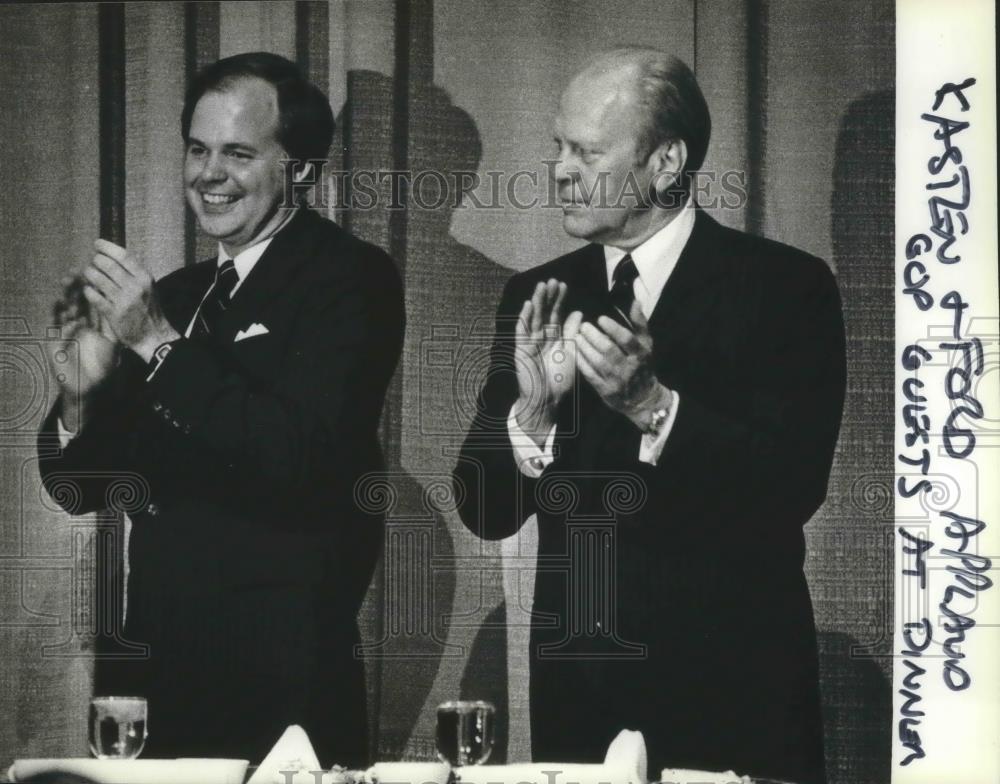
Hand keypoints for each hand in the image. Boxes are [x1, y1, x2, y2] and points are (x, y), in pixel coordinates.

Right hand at [48, 273, 118, 427]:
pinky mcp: (55, 345)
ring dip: (65, 298)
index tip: (94, 272)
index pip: (91, 301)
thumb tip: (131, 307)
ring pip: (64, 312)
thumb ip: (117, 326)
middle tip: (75, 272)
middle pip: (75, 302)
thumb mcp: (114, 343)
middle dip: (75, 288)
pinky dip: (59, 319)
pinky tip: (62, 309)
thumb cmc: (102, 366)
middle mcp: (78, 325)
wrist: (89, 388)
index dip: (91, 287)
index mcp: (92, 323)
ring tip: (66, 284)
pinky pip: (56, 329)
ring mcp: (65, 334)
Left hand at [82, 239, 179, 361]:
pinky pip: (94, 296)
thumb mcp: (147, 287)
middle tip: (93, 263)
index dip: (106, 247)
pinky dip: (88, 291)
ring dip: (89, 274)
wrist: (154, 336)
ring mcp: (124, 300)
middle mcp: (135, 287)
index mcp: (145, 277)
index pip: (123, 255)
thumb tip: (112, 254)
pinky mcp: (114, 314)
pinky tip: (89, 291)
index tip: (97, 244)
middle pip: (107, 265)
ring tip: (89, 275)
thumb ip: (133, 272)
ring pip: (97, 278)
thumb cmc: (148, 309)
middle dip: (96, 261)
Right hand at [513, 279, 582, 440]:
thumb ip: (572, 333)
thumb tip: (579, 312)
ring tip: (540, 287)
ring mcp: (530, 342)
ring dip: (536, 302)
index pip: (556, 314)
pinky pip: (522, 332)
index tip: (563, 285)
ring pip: (533, 318)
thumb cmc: (560, 380)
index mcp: (554, 337)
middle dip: (547, 297)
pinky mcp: (521, 350)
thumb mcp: (571, 353)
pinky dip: (524, 319)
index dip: (559, 300)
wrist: (547, 400)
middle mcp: (541, 337)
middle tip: (551, 281)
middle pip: (544, 312)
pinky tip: (527, 306)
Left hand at [575, 299, 672, 427]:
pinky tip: (574, 352)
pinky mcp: (605, 390)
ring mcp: (616, 380)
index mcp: (640, 354)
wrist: (643, 399)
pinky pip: (590, 375)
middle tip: (582, 326)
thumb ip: (639, 323)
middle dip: (593, 336)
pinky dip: (581, 362)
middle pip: (609, 350)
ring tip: (576, 336)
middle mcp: (629, 368)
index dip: (613, 328)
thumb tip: (634, 301)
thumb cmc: (642, 365)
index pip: (627, 339)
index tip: (600, 318)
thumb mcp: (646, 344)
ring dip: (584, 348)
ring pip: (597, 362)